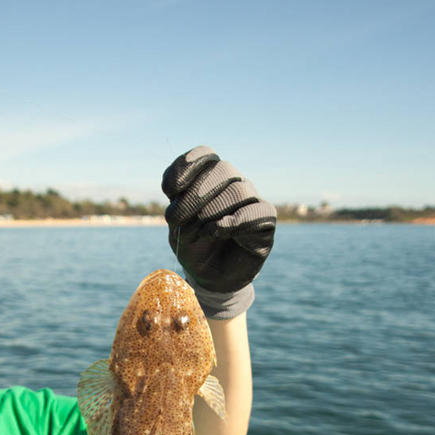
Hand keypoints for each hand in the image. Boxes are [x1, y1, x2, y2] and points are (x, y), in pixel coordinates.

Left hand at [162, 146, 275, 317]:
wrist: (211, 279)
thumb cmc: (195, 249)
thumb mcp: (179, 229)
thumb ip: (184, 210)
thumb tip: (202, 205)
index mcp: (210, 179)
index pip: (206, 155)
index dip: (187, 166)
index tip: (169, 191)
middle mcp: (233, 185)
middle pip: (222, 170)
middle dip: (194, 195)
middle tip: (175, 219)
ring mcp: (251, 201)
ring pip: (238, 191)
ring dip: (211, 211)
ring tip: (199, 232)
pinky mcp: (265, 221)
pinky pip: (257, 211)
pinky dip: (234, 221)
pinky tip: (216, 231)